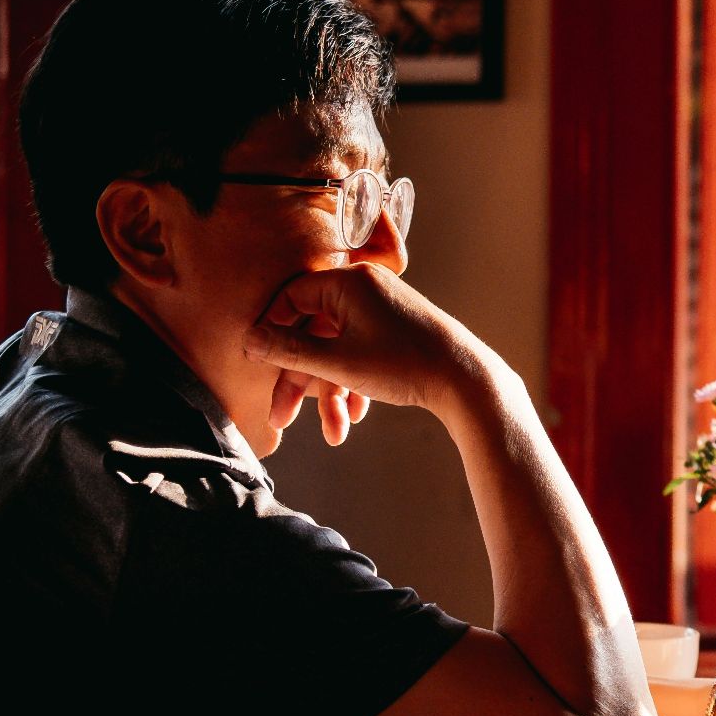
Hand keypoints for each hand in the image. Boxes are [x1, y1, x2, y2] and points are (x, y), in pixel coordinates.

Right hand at [242, 264, 497, 437]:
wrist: (466, 379)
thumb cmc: (404, 364)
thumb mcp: (338, 362)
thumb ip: (290, 351)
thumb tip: (249, 340)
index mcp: (348, 282)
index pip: (291, 298)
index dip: (270, 332)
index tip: (256, 362)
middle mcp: (365, 288)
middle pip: (312, 332)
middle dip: (300, 381)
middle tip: (280, 418)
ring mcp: (381, 309)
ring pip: (337, 350)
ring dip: (331, 392)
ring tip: (334, 433)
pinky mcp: (395, 330)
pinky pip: (361, 352)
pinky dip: (355, 382)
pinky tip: (356, 416)